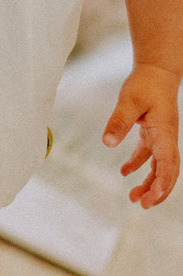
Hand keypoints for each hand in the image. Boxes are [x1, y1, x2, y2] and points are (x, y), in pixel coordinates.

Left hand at [102, 63, 181, 207]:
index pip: (168, 163)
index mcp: (166, 133)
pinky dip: (138, 164)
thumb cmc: (145, 83)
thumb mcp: (129, 101)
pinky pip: (148, 154)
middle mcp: (167, 138)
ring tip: (133, 197)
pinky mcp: (153, 132)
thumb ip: (119, 121)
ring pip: (159, 166)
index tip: (152, 197)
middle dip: (157, 191)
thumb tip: (107, 144)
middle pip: (167, 171)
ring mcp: (162, 136)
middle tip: (141, 205)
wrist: (156, 70)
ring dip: (149, 182)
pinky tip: (123, 171)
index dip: (162, 182)